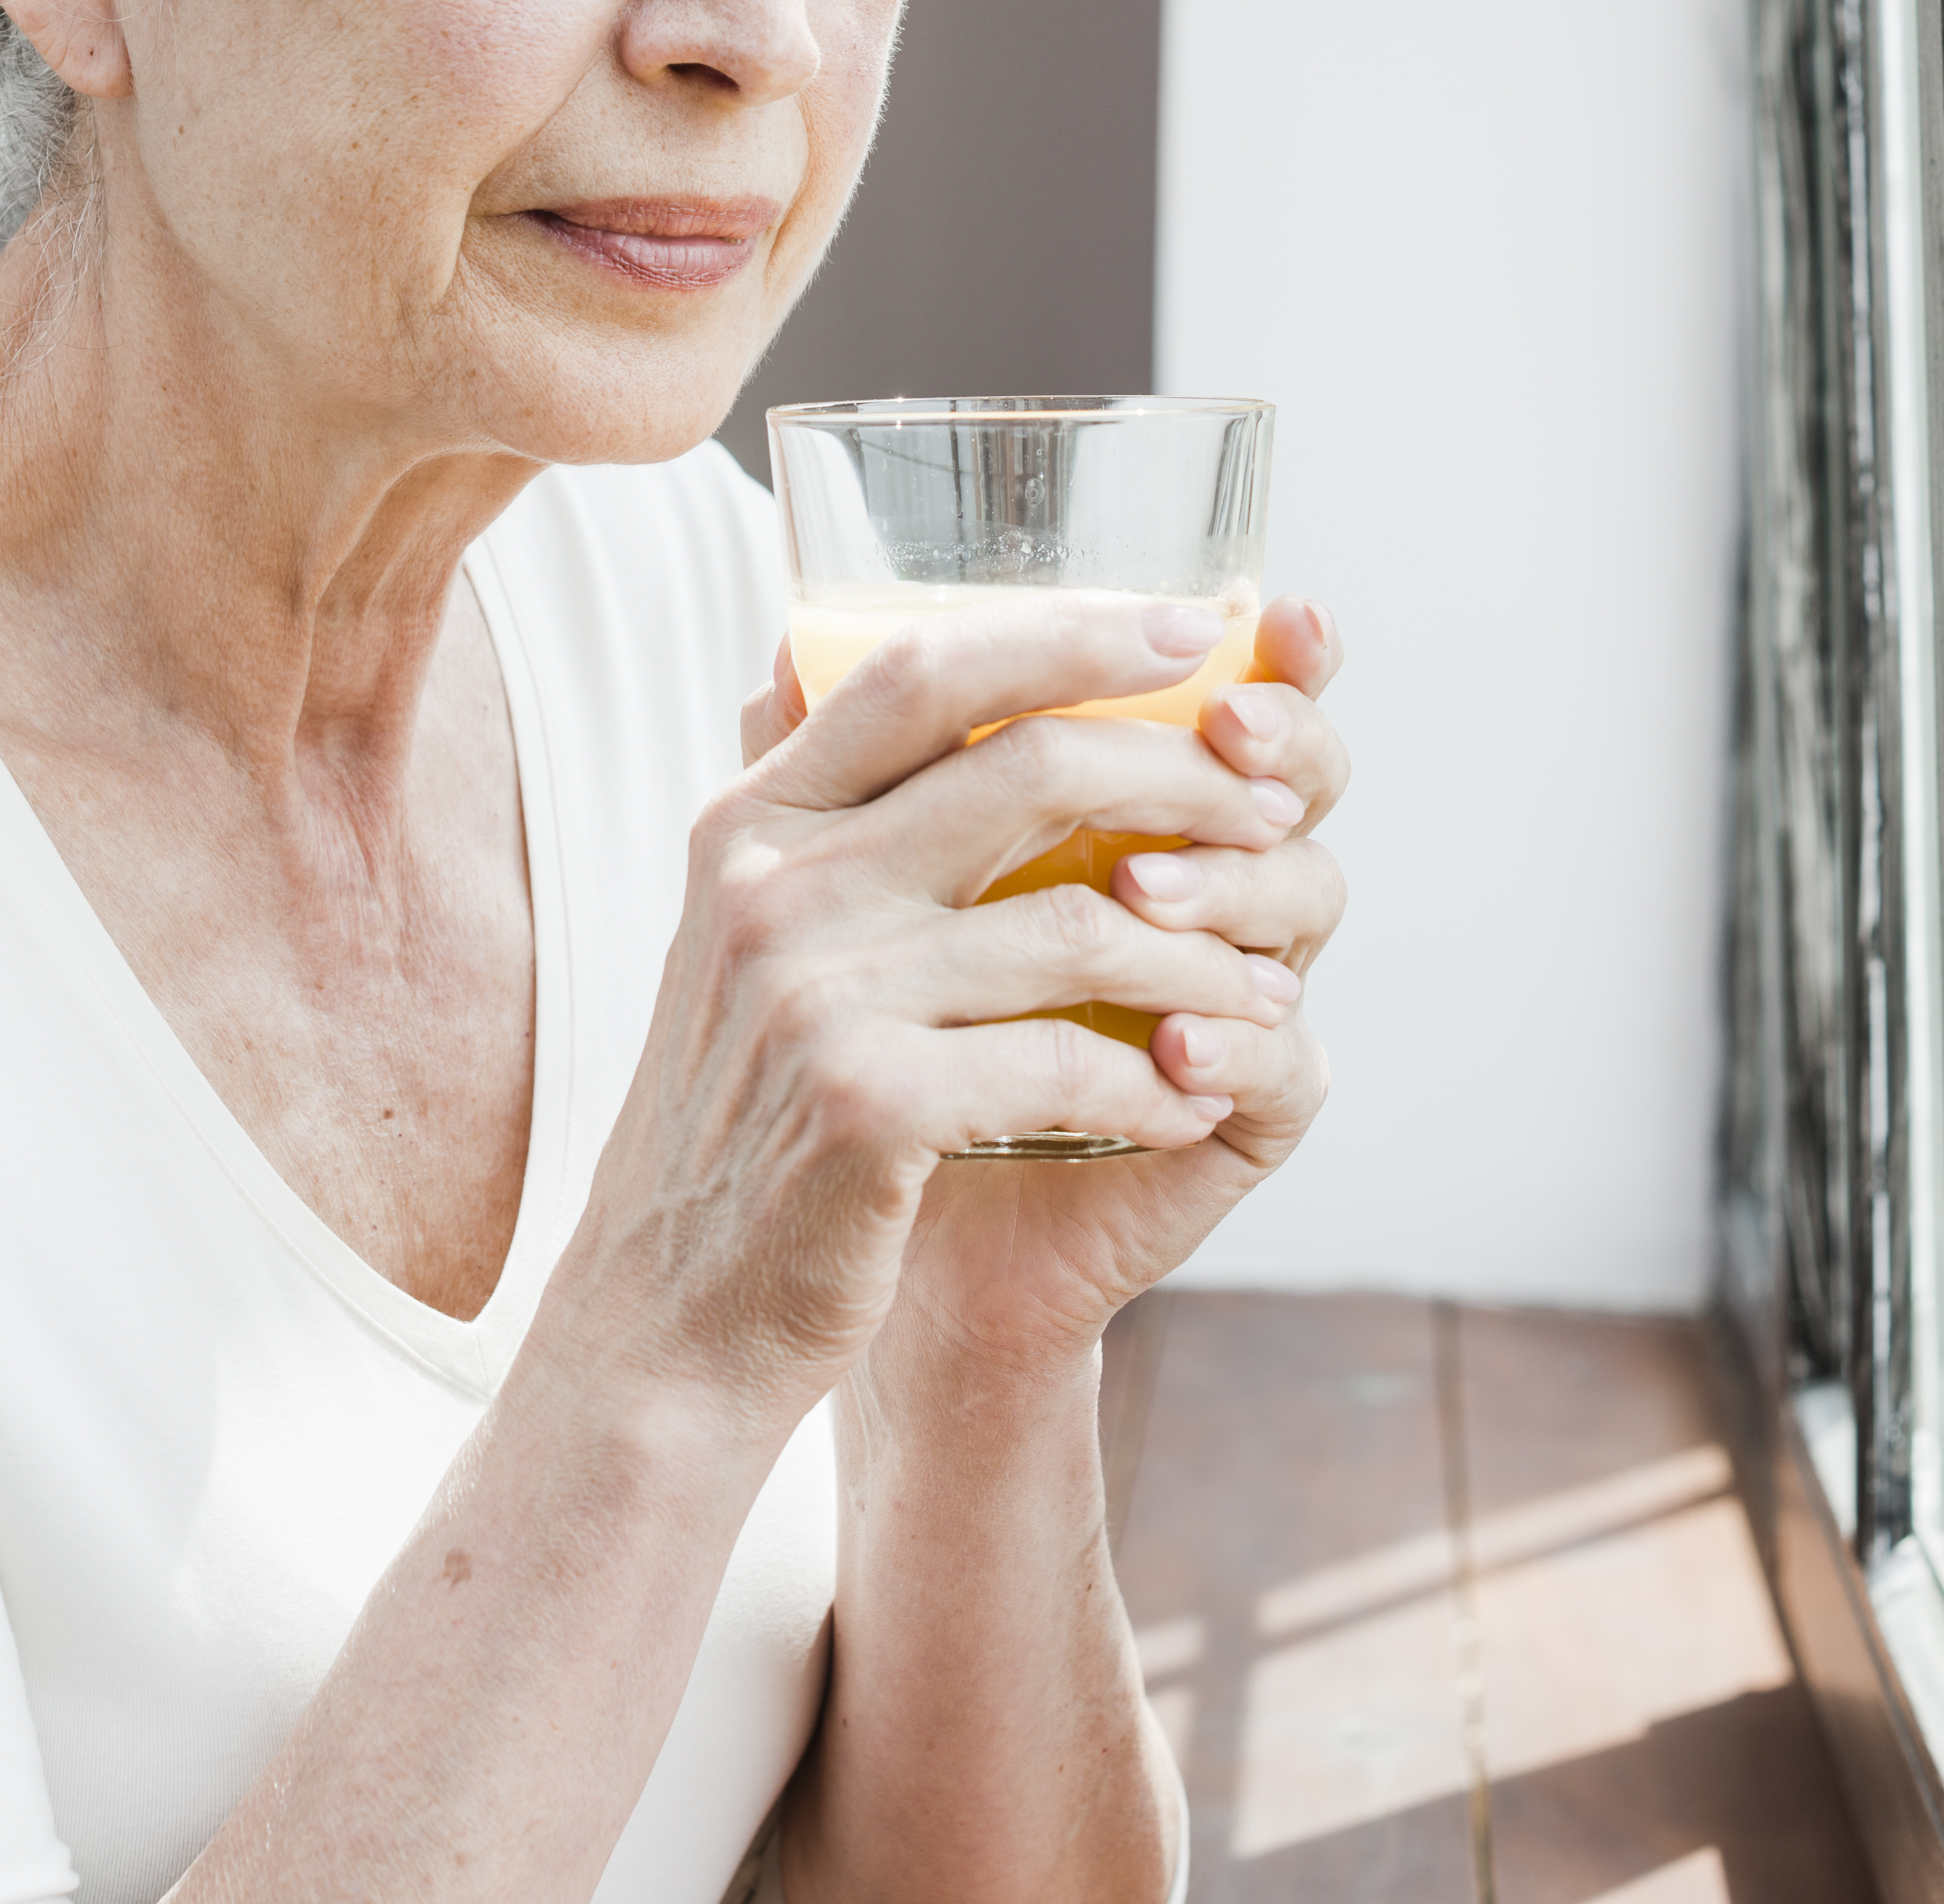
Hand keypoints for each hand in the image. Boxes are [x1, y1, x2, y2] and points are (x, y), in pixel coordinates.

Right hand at [545, 596, 1325, 1439]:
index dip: (1070, 631)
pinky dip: (1155, 1082)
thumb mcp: (740, 941)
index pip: (920, 669)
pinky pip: (1068, 1060)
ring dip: (1203, 957)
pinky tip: (1191, 1100)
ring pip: (1078, 923)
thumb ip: (810, 815)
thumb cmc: (743, 1120)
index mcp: (752, 824)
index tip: (1197, 626)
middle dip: (1185, 776)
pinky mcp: (868, 1108)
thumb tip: (825, 651)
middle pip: (1026, 766)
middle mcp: (774, 887)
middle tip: (1275, 810)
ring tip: (1265, 987)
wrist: (668, 1317)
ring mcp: (816, 995)